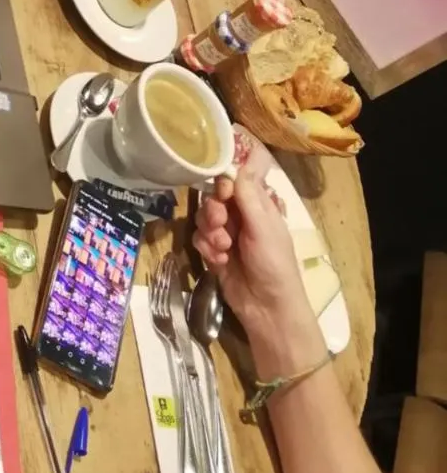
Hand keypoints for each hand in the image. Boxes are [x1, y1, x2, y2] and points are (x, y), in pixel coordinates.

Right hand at [193, 153, 310, 333]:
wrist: (266, 307)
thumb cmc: (274, 264)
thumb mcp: (263, 228)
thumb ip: (248, 197)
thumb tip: (239, 165)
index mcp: (259, 206)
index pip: (235, 182)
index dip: (224, 186)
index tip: (224, 195)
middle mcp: (241, 217)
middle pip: (213, 199)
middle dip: (213, 212)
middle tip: (220, 225)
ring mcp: (226, 235)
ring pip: (203, 219)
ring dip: (209, 233)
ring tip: (223, 249)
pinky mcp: (213, 252)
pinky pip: (198, 239)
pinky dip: (206, 249)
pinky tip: (219, 261)